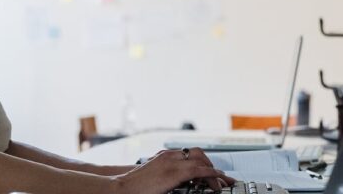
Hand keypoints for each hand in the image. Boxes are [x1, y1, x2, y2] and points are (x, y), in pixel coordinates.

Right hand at [113, 148, 235, 193]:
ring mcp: (172, 162)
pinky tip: (216, 181)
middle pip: (198, 153)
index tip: (212, 172)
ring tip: (220, 182)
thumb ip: (166, 177)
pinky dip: (210, 174)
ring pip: (201, 160)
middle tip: (219, 177)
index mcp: (164, 157)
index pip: (189, 154)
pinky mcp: (173, 173)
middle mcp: (169, 156)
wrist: (121, 188)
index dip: (203, 162)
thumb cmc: (135, 186)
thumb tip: (178, 184)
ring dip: (213, 170)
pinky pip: (198, 170)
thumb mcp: (153, 178)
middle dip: (210, 164)